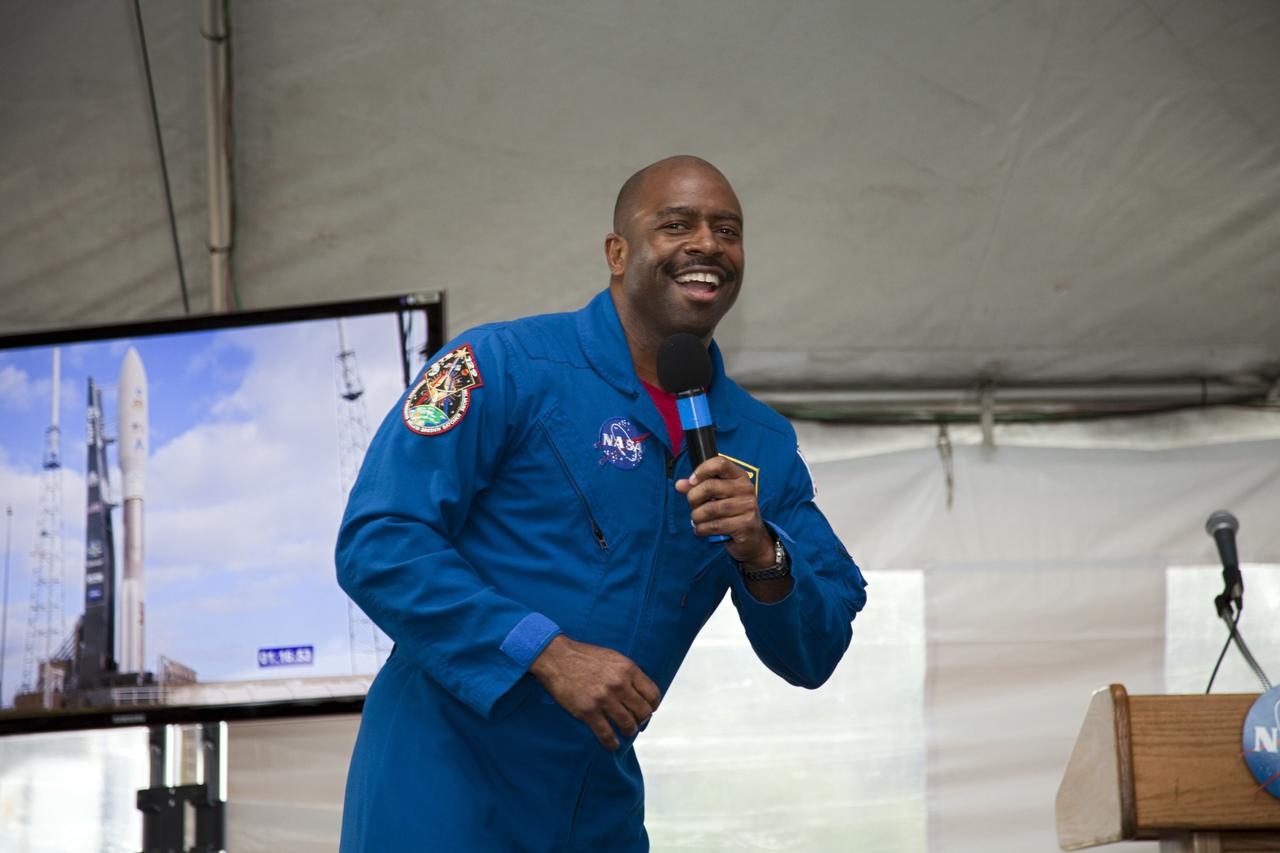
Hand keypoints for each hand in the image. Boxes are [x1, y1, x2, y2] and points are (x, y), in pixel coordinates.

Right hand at [529, 635, 661, 750]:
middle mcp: (619, 684)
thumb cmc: (584, 656)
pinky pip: (607, 734)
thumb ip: (628, 674)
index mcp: (628, 669)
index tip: (648, 709)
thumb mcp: (613, 657)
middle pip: (643, 712)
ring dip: (629, 731)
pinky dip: (612, 743)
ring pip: (628, 725)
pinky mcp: (588, 712)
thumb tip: (641, 692)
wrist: (556, 658)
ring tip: (625, 731)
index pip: (652, 694)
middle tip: (636, 721)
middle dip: (642, 719)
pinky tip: (613, 744)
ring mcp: (604, 699)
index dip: (652, 705)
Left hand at [675, 455, 774, 568]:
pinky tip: (702, 530)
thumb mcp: (717, 497)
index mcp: (739, 477)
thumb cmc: (731, 513)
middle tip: (694, 506)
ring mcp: (747, 507)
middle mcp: (746, 489)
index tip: (692, 481)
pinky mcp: (745, 525)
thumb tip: (679, 484)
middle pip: (709, 486)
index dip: (702, 470)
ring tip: (697, 520)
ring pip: (709, 509)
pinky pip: (714, 526)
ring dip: (696, 517)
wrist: (752, 538)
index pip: (720, 463)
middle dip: (693, 498)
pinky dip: (701, 529)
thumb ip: (698, 488)